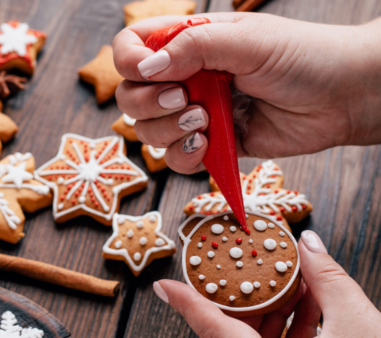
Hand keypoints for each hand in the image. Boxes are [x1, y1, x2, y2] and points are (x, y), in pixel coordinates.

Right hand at [112, 14, 380, 173]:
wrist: (345, 97)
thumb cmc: (304, 57)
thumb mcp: (247, 41)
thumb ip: (193, 48)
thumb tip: (145, 68)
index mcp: (189, 42)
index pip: (132, 47)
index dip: (128, 61)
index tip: (149, 73)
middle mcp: (186, 77)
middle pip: (130, 95)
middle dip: (148, 103)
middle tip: (183, 100)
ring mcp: (195, 112)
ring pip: (147, 131)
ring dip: (168, 131)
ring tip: (204, 122)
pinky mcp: (212, 145)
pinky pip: (175, 159)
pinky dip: (183, 156)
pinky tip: (208, 144)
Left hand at [152, 230, 380, 337]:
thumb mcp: (358, 320)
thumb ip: (325, 277)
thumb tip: (308, 244)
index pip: (215, 332)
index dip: (189, 305)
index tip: (164, 286)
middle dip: (246, 309)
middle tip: (250, 278)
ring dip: (271, 327)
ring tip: (295, 294)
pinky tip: (309, 322)